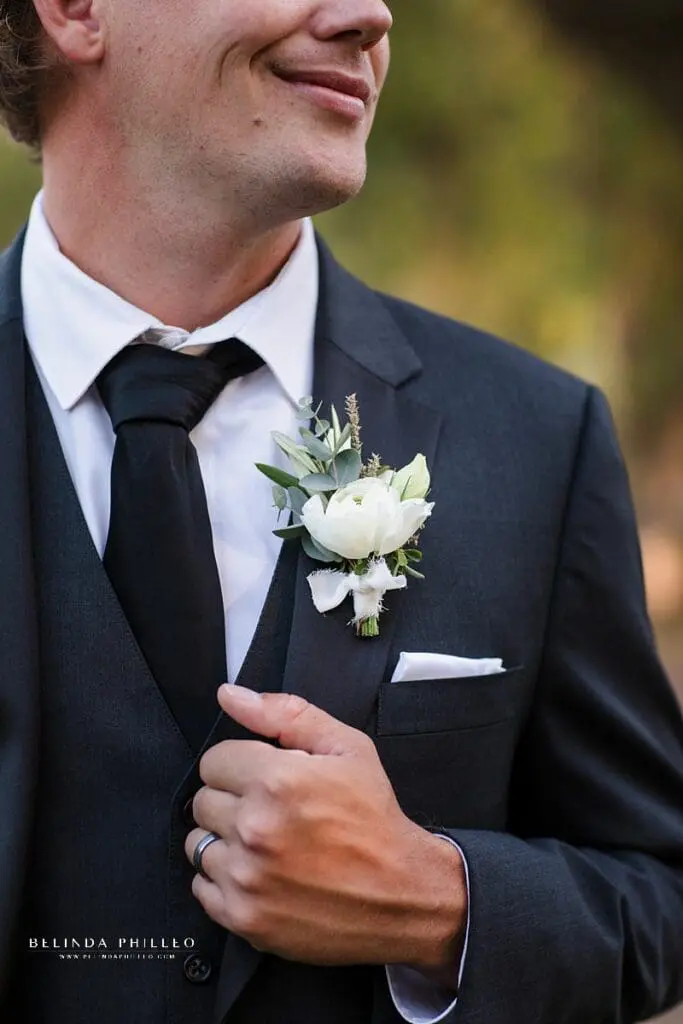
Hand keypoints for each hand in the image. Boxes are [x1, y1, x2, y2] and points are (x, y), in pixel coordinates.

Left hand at [184, 685, 466, 968]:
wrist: (402, 895)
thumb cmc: (375, 820)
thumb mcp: (346, 749)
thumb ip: (285, 714)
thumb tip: (230, 695)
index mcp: (278, 780)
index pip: (214, 761)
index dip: (241, 766)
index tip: (263, 779)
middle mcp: (255, 828)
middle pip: (203, 801)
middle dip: (233, 800)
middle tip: (270, 812)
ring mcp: (246, 877)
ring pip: (198, 843)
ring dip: (226, 840)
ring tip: (265, 844)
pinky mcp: (243, 917)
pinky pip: (202, 886)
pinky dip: (225, 880)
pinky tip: (260, 873)